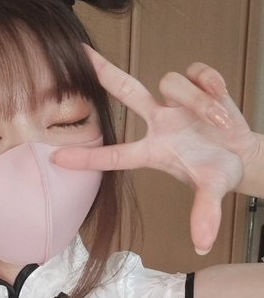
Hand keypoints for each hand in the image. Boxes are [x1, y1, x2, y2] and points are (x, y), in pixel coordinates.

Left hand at [55, 46, 258, 254]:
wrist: (243, 155)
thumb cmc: (218, 172)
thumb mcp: (212, 192)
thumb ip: (205, 214)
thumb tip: (203, 244)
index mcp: (153, 151)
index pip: (114, 155)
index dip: (86, 158)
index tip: (54, 158)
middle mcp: (158, 122)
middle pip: (126, 91)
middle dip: (105, 72)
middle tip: (80, 53)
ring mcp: (175, 102)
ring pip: (172, 83)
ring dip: (198, 100)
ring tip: (219, 121)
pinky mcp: (196, 85)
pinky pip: (196, 71)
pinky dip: (209, 81)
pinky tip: (221, 95)